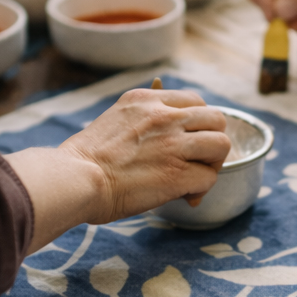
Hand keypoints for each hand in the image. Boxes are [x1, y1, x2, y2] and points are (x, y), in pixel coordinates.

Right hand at [61, 88, 229, 220]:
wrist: (74, 179)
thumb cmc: (85, 160)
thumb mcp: (115, 120)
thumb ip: (143, 121)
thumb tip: (167, 139)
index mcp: (147, 100)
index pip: (195, 101)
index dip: (198, 124)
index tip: (188, 141)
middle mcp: (164, 116)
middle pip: (217, 118)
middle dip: (212, 142)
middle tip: (197, 162)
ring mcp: (173, 144)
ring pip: (221, 145)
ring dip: (212, 164)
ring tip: (194, 178)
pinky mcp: (177, 173)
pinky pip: (209, 178)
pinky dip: (201, 189)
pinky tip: (185, 196)